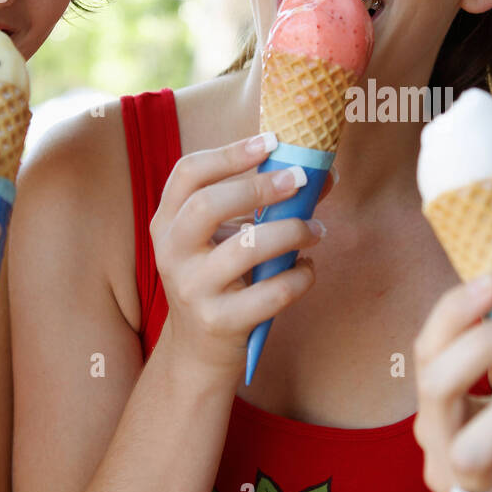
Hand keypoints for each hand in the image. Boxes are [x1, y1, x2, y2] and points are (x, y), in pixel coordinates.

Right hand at [149, 133, 328, 377]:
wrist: (200, 350)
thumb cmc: (221, 278)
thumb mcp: (227, 238)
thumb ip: (265, 205)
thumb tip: (322, 175)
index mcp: (168, 222)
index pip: (188, 174)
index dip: (229, 153)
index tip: (271, 141)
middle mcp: (171, 253)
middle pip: (207, 205)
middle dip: (259, 187)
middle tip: (300, 180)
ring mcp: (192, 289)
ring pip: (244, 249)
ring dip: (291, 232)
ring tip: (317, 230)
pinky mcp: (220, 322)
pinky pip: (271, 292)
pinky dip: (299, 277)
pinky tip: (307, 269)